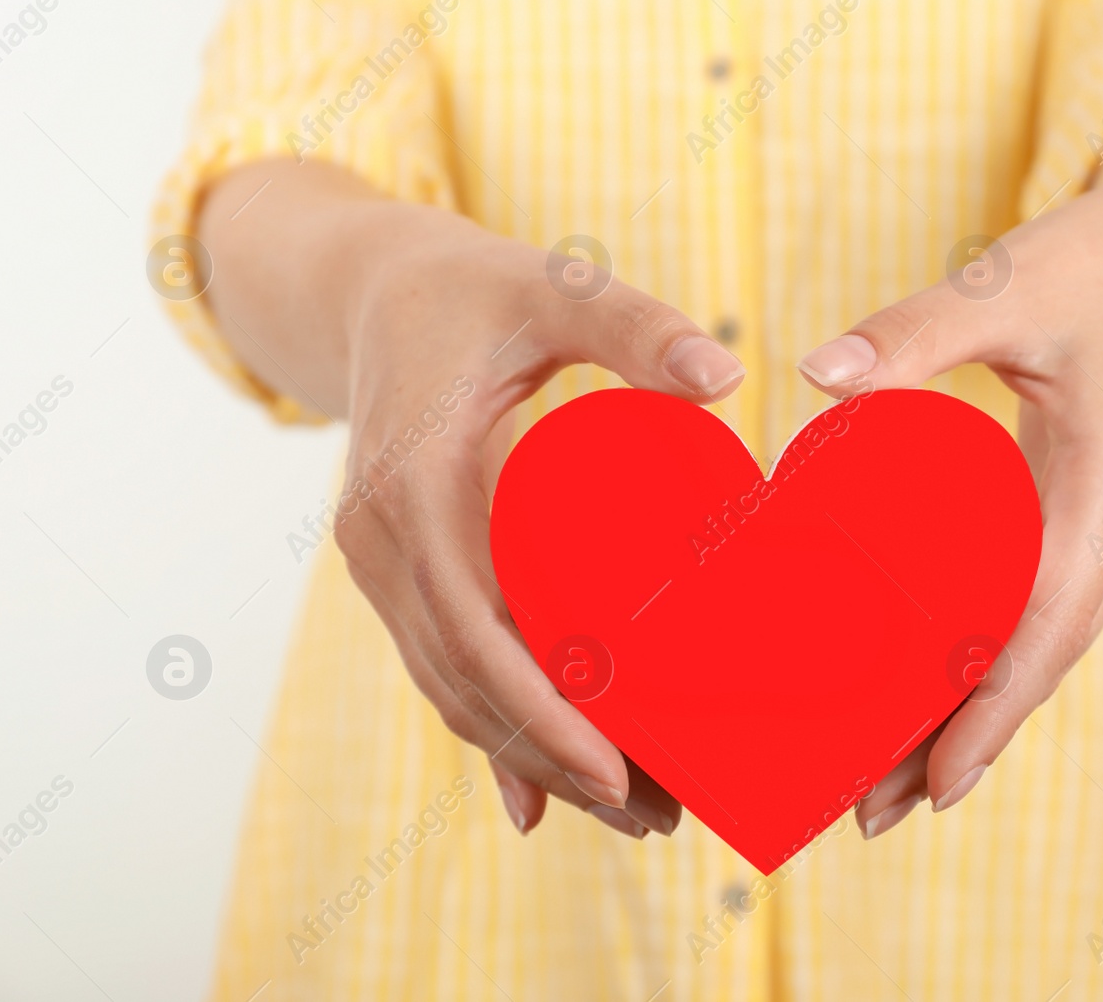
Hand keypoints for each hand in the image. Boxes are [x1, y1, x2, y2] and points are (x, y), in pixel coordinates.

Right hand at [199, 159, 745, 838]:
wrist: (373, 291)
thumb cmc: (473, 290)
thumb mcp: (552, 289)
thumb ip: (634, 327)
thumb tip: (729, 379)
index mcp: (418, 485)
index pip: (477, 629)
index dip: (544, 713)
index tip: (620, 770)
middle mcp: (383, 542)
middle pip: (467, 683)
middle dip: (556, 760)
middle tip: (655, 813)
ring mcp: (381, 565)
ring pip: (452, 689)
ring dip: (531, 759)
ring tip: (630, 810)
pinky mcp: (397, 571)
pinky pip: (441, 665)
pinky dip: (490, 729)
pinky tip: (534, 800)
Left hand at [791, 95, 1102, 837]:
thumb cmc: (1090, 264)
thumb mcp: (1001, 285)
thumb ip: (912, 330)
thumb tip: (816, 375)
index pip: (1046, 621)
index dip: (991, 710)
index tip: (934, 782)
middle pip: (1041, 660)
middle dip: (967, 740)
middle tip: (877, 811)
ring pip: (1042, 648)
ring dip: (977, 716)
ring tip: (893, 785)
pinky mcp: (1089, 523)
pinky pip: (1041, 613)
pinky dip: (992, 666)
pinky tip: (935, 696)